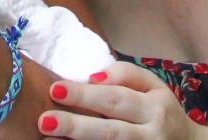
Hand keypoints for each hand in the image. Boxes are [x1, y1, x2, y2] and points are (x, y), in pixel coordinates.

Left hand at [39, 62, 207, 139]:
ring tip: (47, 137)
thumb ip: (127, 75)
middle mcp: (152, 133)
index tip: (56, 89)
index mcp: (156, 106)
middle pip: (111, 130)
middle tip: (45, 119)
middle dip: (76, 124)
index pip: (117, 98)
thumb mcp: (155, 87)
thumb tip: (94, 76)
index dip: (86, 95)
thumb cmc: (162, 111)